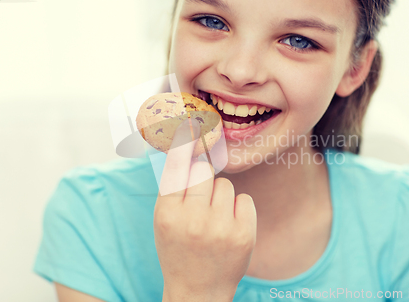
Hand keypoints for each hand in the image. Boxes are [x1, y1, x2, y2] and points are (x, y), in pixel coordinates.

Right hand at [154, 118, 256, 301]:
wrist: (198, 290)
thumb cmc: (178, 248)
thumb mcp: (164, 220)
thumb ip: (173, 187)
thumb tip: (186, 148)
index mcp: (167, 214)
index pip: (176, 167)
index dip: (184, 143)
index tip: (190, 122)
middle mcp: (193, 220)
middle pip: (204, 171)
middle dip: (203, 180)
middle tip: (200, 199)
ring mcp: (220, 228)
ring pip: (226, 185)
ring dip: (220, 197)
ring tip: (213, 220)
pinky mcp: (244, 234)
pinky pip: (244, 200)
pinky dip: (238, 210)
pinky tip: (228, 228)